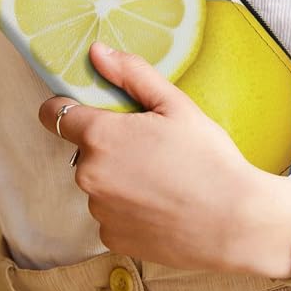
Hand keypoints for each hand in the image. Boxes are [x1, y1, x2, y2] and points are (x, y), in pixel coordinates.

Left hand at [39, 42, 290, 275]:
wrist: (234, 222)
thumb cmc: (207, 159)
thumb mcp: (175, 105)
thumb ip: (132, 74)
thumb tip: (98, 52)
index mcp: (101, 137)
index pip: (55, 115)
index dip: (66, 107)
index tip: (83, 109)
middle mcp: (89, 176)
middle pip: (85, 150)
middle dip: (109, 144)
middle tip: (150, 146)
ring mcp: (100, 211)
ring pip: (99, 182)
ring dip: (118, 177)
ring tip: (160, 178)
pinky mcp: (112, 239)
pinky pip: (111, 213)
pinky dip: (127, 207)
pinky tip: (160, 204)